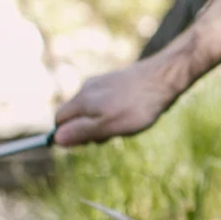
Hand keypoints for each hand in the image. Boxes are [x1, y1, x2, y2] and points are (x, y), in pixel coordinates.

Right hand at [55, 54, 184, 145]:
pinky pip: (105, 101)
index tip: (88, 142)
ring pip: (91, 109)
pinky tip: (131, 114)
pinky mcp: (115, 81)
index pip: (59, 120)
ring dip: (102, 122)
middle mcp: (86, 88)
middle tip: (110, 135)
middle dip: (87, 129)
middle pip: (75, 115)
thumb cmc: (138, 106)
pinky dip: (113, 112)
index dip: (68, 135)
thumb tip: (55, 139)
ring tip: (125, 125)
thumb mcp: (109, 125)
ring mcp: (101, 83)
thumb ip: (82, 132)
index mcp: (81, 100)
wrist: (165, 77)